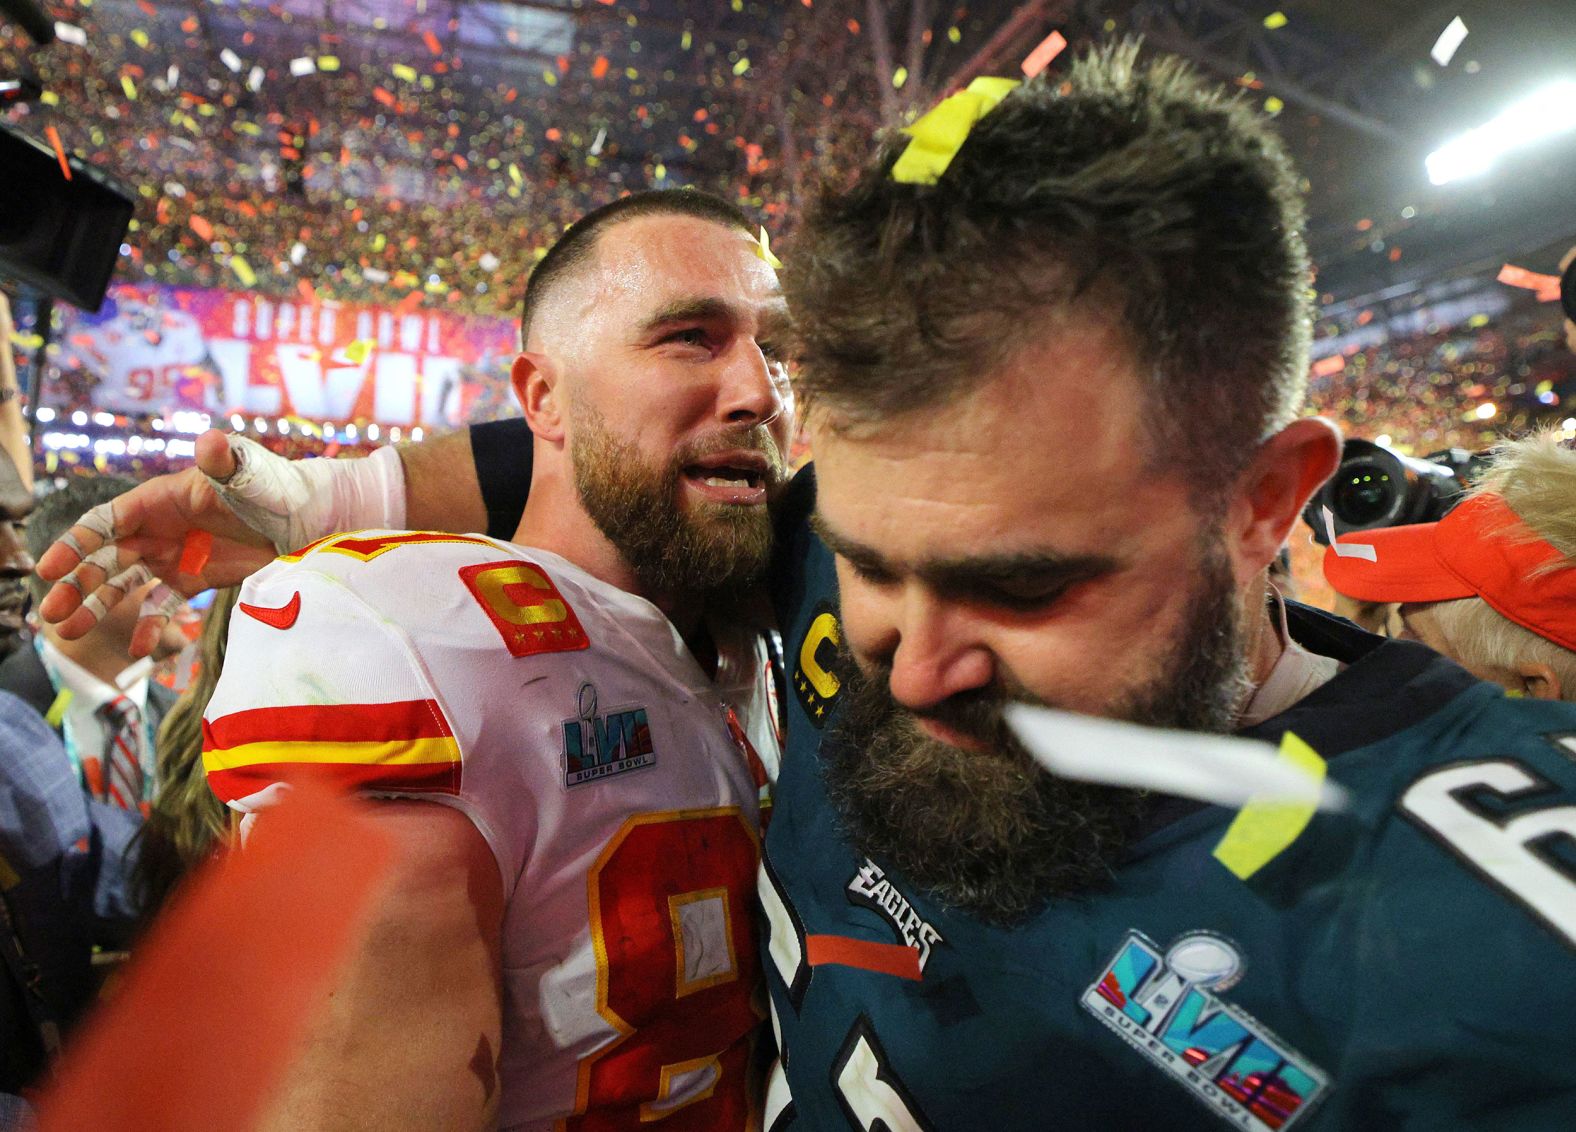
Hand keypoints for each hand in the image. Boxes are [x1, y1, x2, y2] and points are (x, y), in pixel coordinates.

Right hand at [37, 430, 275, 655]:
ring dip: (95, 607)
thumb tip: (209, 441)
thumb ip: (223, 461)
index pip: (105, 522)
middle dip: (75, 584)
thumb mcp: (245, 474)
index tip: (49, 568)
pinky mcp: (192, 580)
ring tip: (68, 631)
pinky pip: (163, 605)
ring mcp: (171, 556)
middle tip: (49, 612)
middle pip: (104, 558)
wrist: (303, 518)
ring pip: (123, 584)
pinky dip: (150, 625)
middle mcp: (156, 529)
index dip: (75, 543)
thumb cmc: (271, 486)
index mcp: (158, 500)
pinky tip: (137, 650)